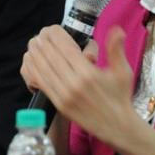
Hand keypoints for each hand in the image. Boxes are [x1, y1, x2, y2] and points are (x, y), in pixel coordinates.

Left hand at [21, 25, 135, 144]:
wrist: (116, 127)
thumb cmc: (119, 97)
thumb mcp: (123, 71)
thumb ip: (116, 49)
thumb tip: (117, 30)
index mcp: (88, 74)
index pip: (65, 47)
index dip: (55, 34)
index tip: (53, 28)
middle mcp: (73, 84)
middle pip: (50, 55)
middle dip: (43, 40)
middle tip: (42, 33)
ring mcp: (63, 95)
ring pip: (41, 68)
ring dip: (35, 52)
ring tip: (34, 42)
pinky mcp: (58, 103)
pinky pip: (40, 82)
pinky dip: (32, 69)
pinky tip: (31, 60)